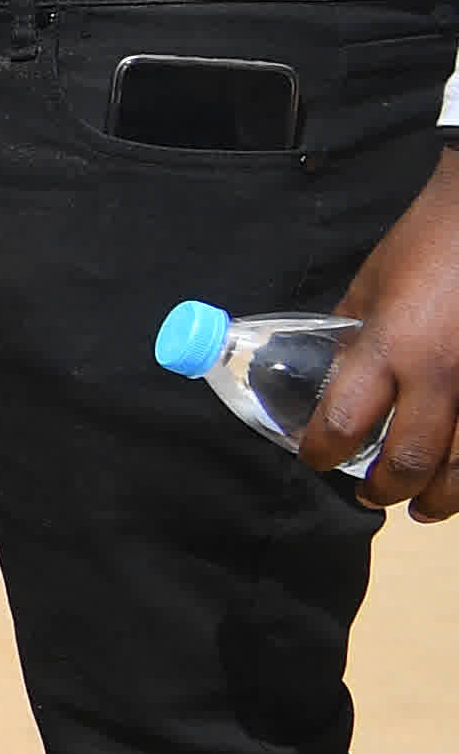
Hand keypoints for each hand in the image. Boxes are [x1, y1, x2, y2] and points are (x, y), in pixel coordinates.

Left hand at [310, 147, 458, 516]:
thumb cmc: (426, 245)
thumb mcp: (370, 289)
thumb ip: (352, 340)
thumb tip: (333, 377)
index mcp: (389, 348)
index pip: (342, 425)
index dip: (320, 453)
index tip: (313, 459)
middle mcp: (441, 374)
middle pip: (410, 461)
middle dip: (384, 489)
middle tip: (370, 497)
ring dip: (441, 498)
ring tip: (423, 508)